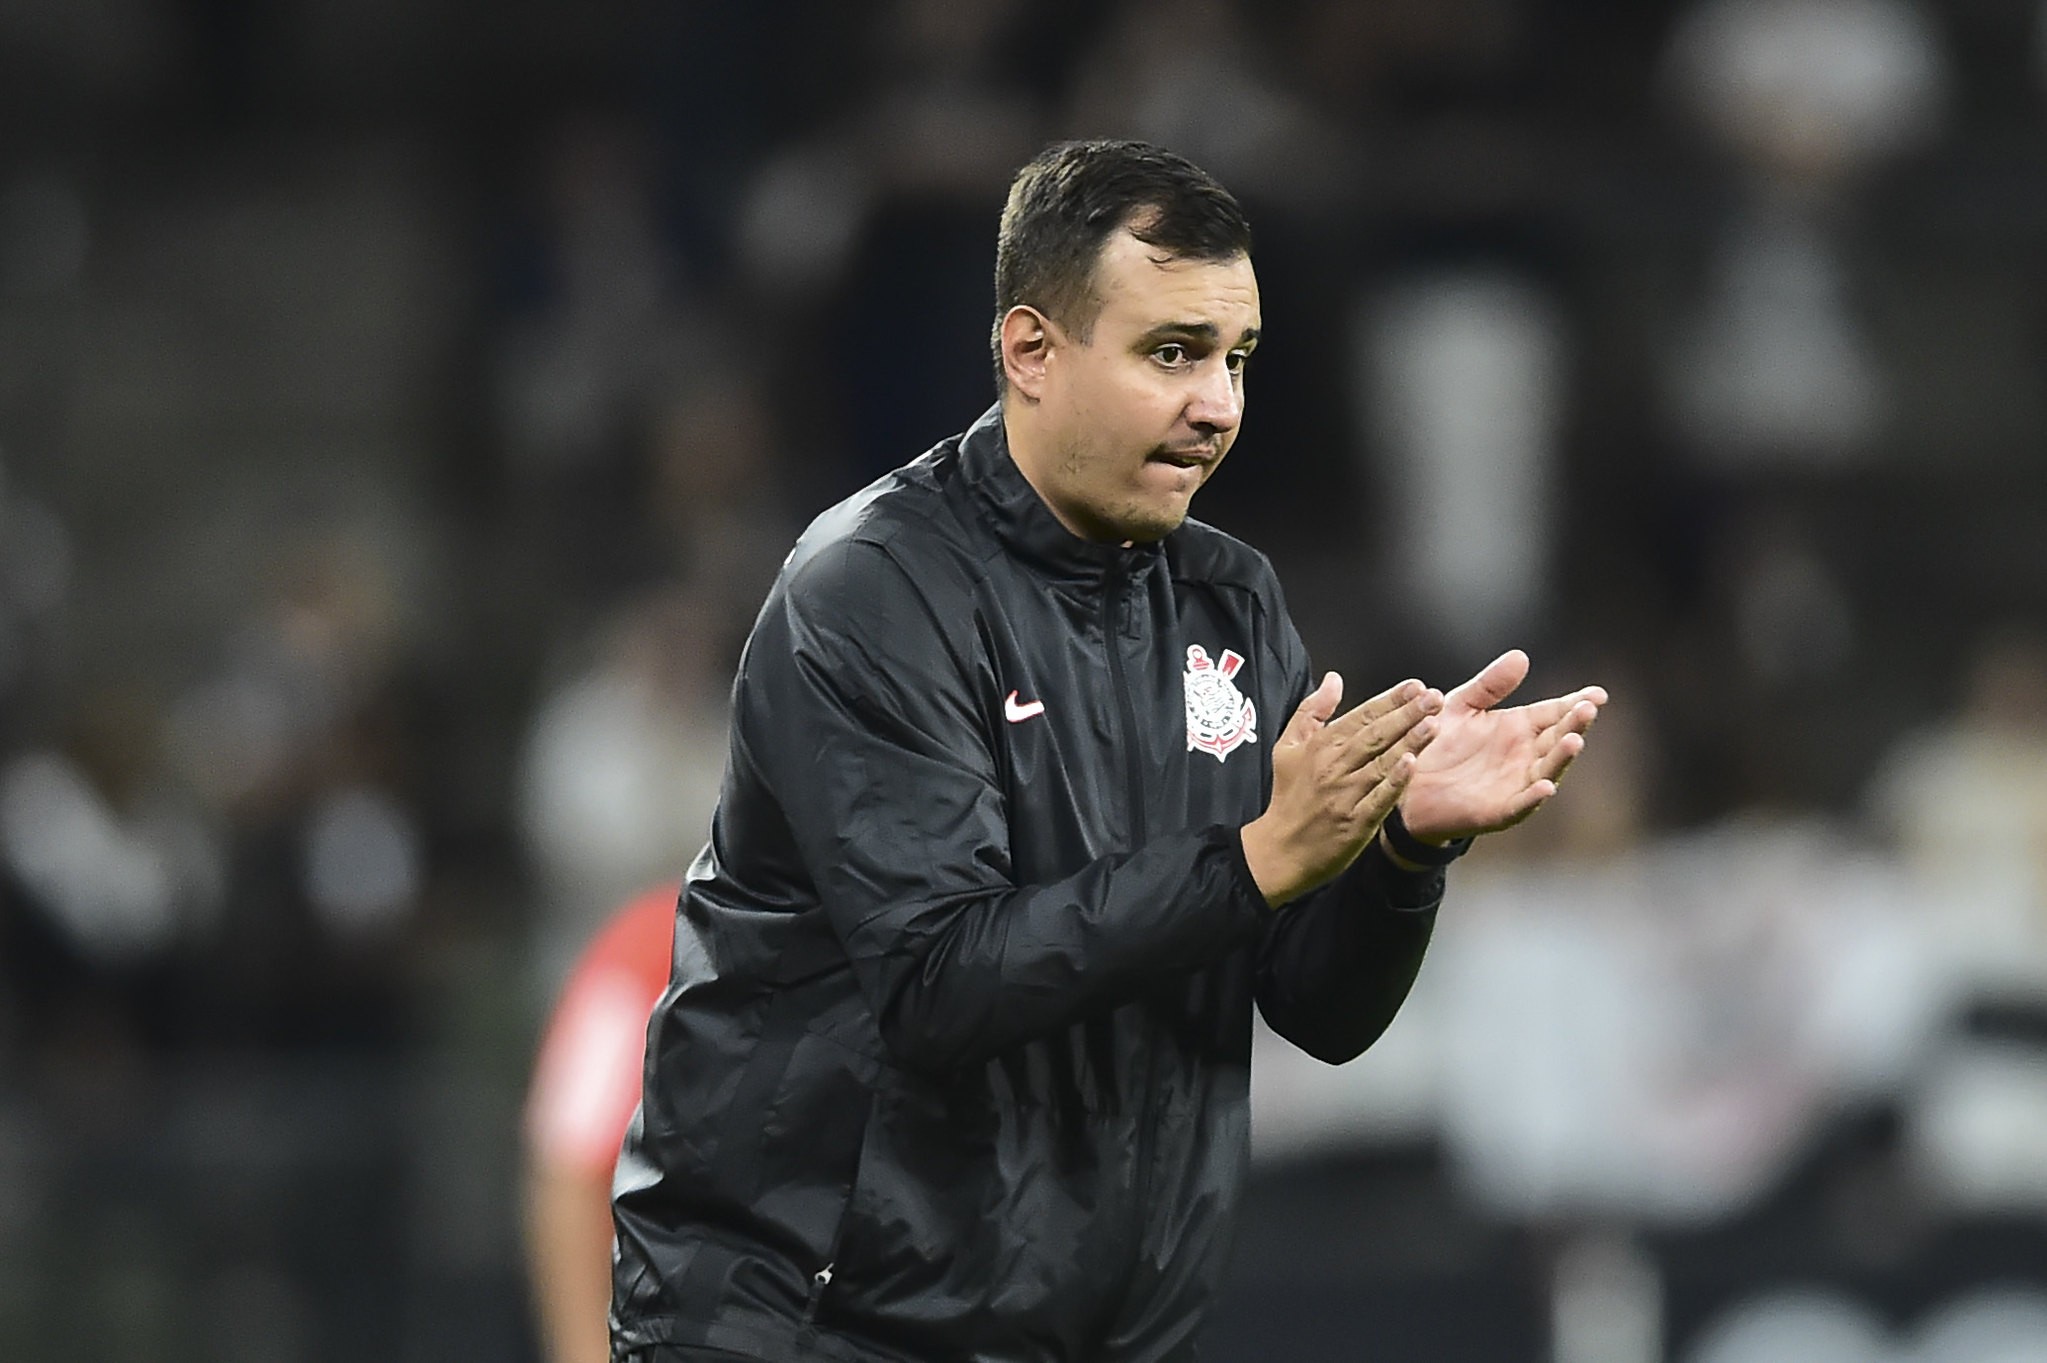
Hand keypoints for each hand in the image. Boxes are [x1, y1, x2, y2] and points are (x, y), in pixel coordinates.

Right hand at [1241, 672, 1442, 907]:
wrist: (1280, 850)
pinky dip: (1395, 781)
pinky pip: (1379, 798)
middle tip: (1433, 698)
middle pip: (1375, 735)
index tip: (1414, 686)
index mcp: (1320, 747)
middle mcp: (1333, 767)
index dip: (1389, 699)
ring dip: (1408, 741)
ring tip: (1432, 723)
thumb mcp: (1287, 747)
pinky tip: (1413, 764)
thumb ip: (1312, 711)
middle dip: (1407, 714)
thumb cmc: (1288, 798)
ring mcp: (1345, 795)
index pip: (1361, 716)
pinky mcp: (1356, 822)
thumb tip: (1333, 680)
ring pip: (1381, 763)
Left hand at [1395, 650, 1605, 843]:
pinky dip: (1534, 798)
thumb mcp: (1461, 705)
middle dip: (1574, 725)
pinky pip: (1519, 805)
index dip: (1576, 704)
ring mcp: (1514, 784)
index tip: (1597, 695)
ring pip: (1546, 771)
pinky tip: (1546, 787)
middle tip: (1588, 710)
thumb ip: (1490, 685)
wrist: (1405, 781)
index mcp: (1518, 728)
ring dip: (1562, 758)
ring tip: (1574, 741)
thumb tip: (1521, 657)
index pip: (1554, 713)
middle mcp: (1523, 756)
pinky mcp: (1496, 811)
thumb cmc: (1435, 742)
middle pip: (1557, 739)